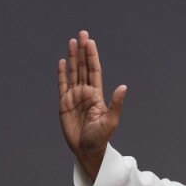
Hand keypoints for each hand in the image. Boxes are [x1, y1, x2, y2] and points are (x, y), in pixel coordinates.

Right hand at [57, 29, 126, 179]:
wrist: (87, 150)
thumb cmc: (100, 138)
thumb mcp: (110, 121)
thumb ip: (115, 104)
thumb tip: (123, 87)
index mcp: (96, 95)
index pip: (94, 71)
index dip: (92, 56)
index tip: (90, 42)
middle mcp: (85, 93)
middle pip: (83, 67)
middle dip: (83, 51)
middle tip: (82, 34)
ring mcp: (74, 97)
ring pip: (73, 73)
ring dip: (73, 58)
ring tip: (72, 42)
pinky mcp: (64, 103)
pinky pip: (62, 85)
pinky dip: (62, 74)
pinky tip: (63, 62)